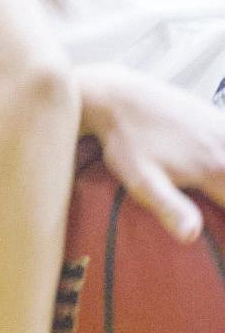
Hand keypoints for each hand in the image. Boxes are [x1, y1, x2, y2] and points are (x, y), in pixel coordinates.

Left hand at [77, 63, 224, 242]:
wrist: (119, 96)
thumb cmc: (126, 142)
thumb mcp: (141, 181)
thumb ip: (170, 208)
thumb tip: (192, 236)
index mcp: (217, 168)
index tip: (217, 234)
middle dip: (224, 194)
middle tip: (210, 200)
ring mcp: (224, 128)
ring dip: (223, 180)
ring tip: (211, 190)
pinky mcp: (217, 116)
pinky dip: (223, 156)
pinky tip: (214, 166)